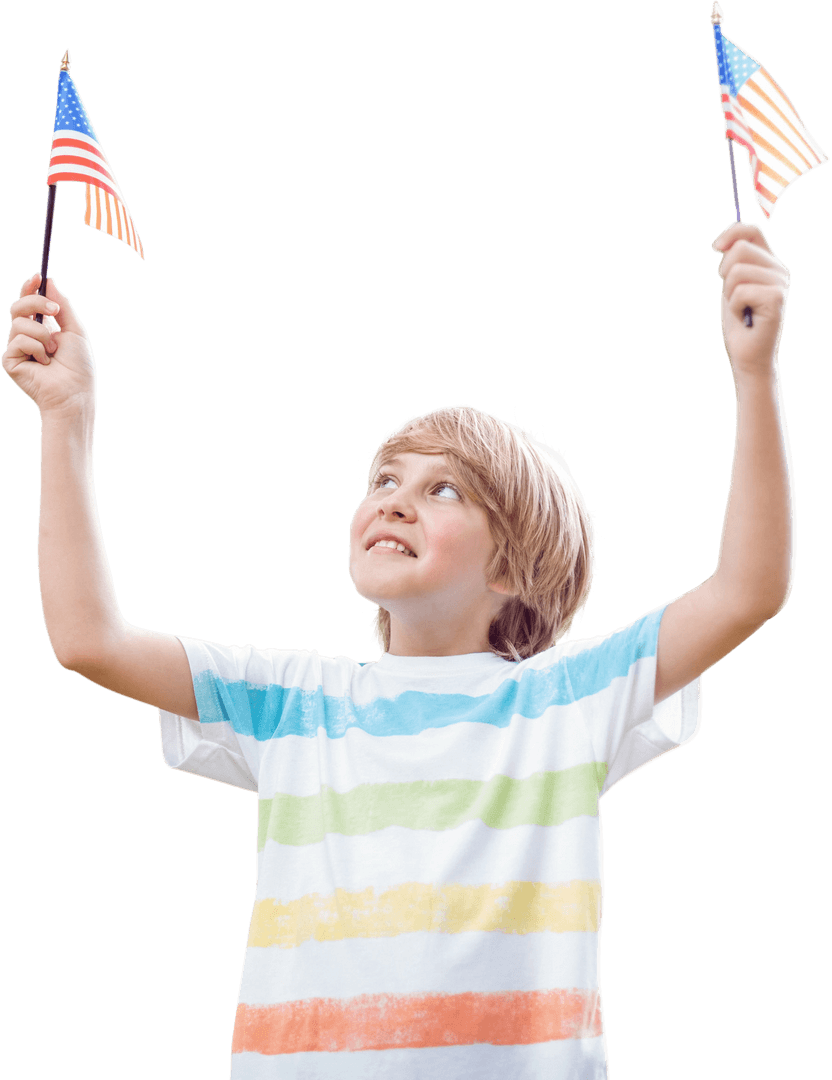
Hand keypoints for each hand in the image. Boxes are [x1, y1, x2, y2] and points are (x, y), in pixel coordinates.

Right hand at [2, 273, 95, 416]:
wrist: (75, 393)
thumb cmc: (79, 367)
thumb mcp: (74, 330)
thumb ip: (62, 305)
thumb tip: (49, 281)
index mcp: (42, 329)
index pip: (28, 303)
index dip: (29, 288)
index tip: (37, 276)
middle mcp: (27, 337)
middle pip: (17, 307)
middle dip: (35, 302)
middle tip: (54, 310)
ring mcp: (17, 349)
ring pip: (19, 323)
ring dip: (42, 335)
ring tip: (52, 353)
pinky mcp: (10, 361)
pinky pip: (18, 341)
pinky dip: (36, 349)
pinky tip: (43, 363)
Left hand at [712, 222, 789, 376]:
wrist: (747, 354)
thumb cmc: (738, 322)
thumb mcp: (731, 285)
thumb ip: (732, 262)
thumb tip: (722, 242)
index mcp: (770, 263)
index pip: (752, 231)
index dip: (731, 232)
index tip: (715, 248)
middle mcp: (780, 270)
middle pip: (740, 248)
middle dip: (725, 273)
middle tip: (733, 296)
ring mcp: (781, 283)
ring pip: (737, 270)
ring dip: (729, 293)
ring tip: (740, 308)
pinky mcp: (776, 298)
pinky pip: (740, 291)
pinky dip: (734, 306)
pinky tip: (745, 317)